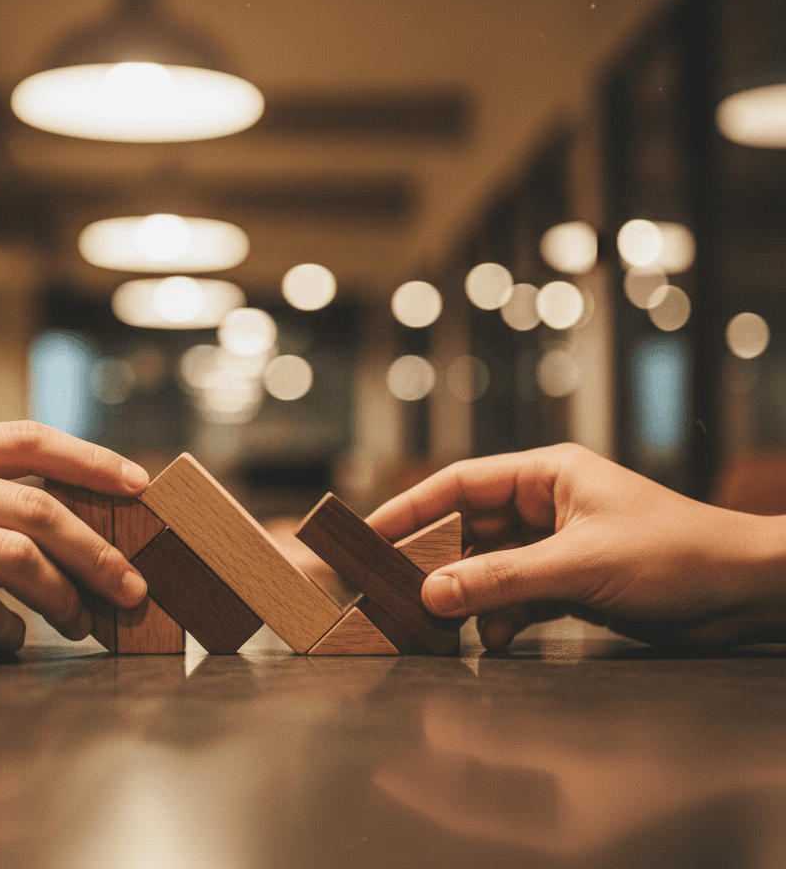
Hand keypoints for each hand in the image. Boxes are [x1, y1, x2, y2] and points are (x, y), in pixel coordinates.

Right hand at [0, 421, 150, 655]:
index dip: (92, 460)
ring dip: (64, 597)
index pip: (28, 440)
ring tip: (82, 620)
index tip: (138, 485)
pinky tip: (12, 639)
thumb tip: (67, 510)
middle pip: (37, 510)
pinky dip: (8, 632)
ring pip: (16, 561)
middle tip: (131, 583)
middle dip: (99, 551)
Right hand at [367, 443, 785, 649]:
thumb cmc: (674, 555)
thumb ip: (501, 579)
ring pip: (490, 566)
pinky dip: (501, 616)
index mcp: (547, 475)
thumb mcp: (578, 565)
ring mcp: (556, 545)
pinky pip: (516, 595)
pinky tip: (495, 636)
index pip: (462, 483)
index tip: (371, 532)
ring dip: (468, 593)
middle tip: (394, 584)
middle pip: (470, 527)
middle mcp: (546, 505)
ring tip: (438, 619)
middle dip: (436, 558)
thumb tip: (432, 591)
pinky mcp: (570, 582)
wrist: (742, 593)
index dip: (412, 506)